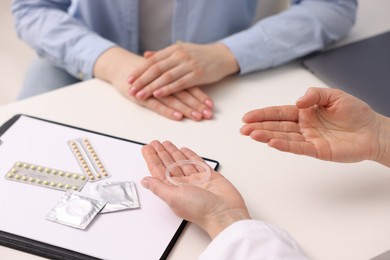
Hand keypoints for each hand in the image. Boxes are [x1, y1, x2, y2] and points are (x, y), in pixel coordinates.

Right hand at [93, 47, 213, 120]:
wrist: (118, 64)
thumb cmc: (141, 69)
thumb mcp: (159, 70)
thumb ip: (173, 76)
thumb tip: (190, 81)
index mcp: (170, 73)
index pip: (189, 85)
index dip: (200, 95)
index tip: (211, 105)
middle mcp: (163, 80)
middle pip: (185, 93)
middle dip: (197, 104)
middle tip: (208, 114)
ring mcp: (152, 89)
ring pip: (174, 99)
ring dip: (187, 109)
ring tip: (198, 117)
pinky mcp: (142, 97)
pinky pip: (157, 105)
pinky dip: (168, 111)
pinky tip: (178, 116)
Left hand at [127, 42, 238, 99]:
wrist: (222, 56)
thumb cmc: (200, 54)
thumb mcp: (180, 49)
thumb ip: (163, 54)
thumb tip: (146, 55)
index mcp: (173, 49)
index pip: (152, 60)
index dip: (140, 70)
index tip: (129, 78)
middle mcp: (179, 55)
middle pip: (156, 69)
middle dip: (142, 80)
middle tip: (131, 89)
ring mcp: (188, 65)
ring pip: (165, 77)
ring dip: (151, 87)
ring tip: (140, 95)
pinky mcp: (197, 75)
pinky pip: (179, 83)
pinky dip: (167, 89)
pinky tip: (158, 94)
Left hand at [141, 140, 249, 238]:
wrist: (225, 212)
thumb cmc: (200, 209)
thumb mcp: (174, 197)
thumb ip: (159, 187)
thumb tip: (144, 181)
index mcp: (173, 190)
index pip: (158, 171)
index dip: (152, 159)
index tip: (146, 148)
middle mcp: (184, 184)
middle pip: (169, 164)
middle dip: (161, 153)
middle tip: (154, 143)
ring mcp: (197, 179)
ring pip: (182, 162)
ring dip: (173, 152)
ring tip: (165, 143)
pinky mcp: (209, 175)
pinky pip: (197, 162)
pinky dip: (191, 155)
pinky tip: (184, 150)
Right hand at [241, 87, 389, 165]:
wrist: (374, 131)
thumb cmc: (356, 113)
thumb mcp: (334, 95)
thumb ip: (314, 95)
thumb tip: (298, 102)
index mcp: (305, 112)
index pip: (279, 112)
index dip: (263, 114)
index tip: (247, 116)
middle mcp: (303, 126)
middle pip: (276, 126)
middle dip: (259, 127)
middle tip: (243, 129)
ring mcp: (309, 139)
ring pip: (283, 137)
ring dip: (267, 136)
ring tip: (252, 135)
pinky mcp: (317, 150)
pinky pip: (298, 148)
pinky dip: (284, 146)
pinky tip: (272, 143)